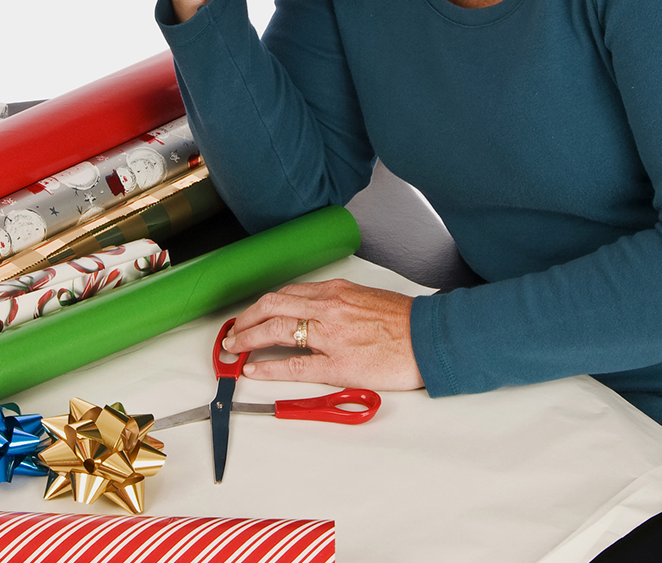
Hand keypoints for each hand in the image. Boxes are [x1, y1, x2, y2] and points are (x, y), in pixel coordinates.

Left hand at [221, 279, 424, 390]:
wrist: (430, 339)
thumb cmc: (404, 321)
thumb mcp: (366, 298)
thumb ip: (337, 302)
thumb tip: (313, 311)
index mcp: (336, 291)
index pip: (286, 293)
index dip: (261, 305)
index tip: (250, 314)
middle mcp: (328, 308)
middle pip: (272, 306)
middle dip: (245, 319)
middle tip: (231, 332)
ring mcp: (331, 336)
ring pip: (276, 330)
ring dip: (247, 339)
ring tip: (233, 349)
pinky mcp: (339, 365)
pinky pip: (295, 365)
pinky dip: (269, 366)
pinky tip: (253, 370)